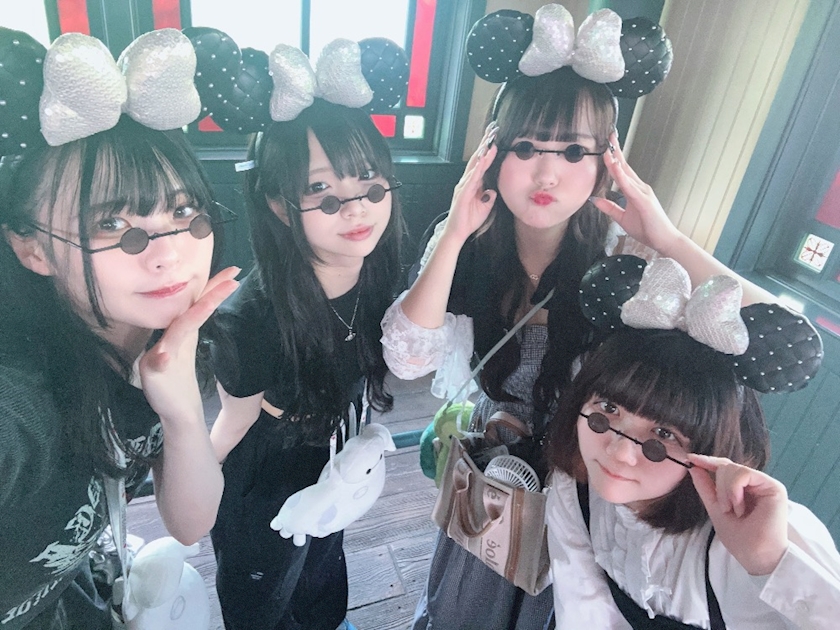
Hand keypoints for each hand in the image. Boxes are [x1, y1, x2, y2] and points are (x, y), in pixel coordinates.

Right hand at [139, 266, 239, 424]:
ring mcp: (163, 352)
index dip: (214, 287)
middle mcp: (173, 337)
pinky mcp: (154, 371)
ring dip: (195, 314)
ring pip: (180, 330)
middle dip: (211, 292)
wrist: (175, 410)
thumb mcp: (183, 348)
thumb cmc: (178, 379)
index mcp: (184, 331)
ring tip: (212, 302)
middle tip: (233, 276)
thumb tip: (199, 306)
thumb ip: (188, 328)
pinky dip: (160, 359)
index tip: (234, 271)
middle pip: (192, 310)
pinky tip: (164, 357)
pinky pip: (158, 364)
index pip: (199, 304)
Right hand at [441, 122, 499, 243]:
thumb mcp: (485, 206)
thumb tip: (494, 189)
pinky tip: (482, 160)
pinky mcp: (462, 193)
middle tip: (492, 130)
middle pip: (477, 159)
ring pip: (474, 165)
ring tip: (489, 141)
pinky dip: (477, 168)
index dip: (488, 151)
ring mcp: (464, 186)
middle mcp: (467, 181)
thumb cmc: (469, 219)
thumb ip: (490, 196)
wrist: (457, 232)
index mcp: (473, 183)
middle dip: (484, 145)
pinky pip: (471, 178)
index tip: (496, 138)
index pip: (482, 163)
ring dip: (482, 153)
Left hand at [589, 131, 681, 252]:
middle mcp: (640, 187)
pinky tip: (615, 168)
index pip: (622, 171)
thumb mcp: (622, 218)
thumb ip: (609, 207)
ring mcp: (643, 192)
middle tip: (609, 135)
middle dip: (616, 150)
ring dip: (616, 160)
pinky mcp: (644, 201)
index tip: (606, 145)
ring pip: (626, 173)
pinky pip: (630, 186)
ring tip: (607, 148)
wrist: (664, 240)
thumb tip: (594, 200)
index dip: (614, 158)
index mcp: (635, 190)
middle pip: (625, 166)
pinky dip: (621, 176)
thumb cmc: (647, 229)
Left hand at [688, 453, 788, 575]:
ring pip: (732, 468)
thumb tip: (693, 466)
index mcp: (742, 489)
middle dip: (719, 487)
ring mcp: (765, 484)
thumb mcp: (716, 509)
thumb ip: (706, 488)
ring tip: (733, 511)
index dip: (708, 461)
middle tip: (725, 509)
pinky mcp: (774, 487)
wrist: (756, 556)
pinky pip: (744, 473)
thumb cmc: (740, 539)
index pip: (724, 467)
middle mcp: (754, 484)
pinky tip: (739, 506)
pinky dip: (734, 489)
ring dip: (726, 491)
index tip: (691, 459)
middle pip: (726, 466)